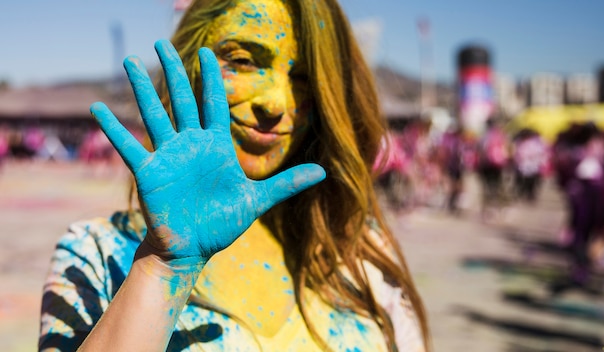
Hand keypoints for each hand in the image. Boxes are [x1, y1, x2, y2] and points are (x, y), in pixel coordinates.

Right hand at [90, 40, 324, 262]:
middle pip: (182, 100)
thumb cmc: (222, 223)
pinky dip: (115, 129)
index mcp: (216, 146)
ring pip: (154, 114)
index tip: (209, 52)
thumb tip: (324, 172)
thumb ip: (287, 183)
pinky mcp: (149, 172)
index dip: (212, 78)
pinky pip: (130, 146)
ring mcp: (168, 156)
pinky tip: (99, 109)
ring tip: (132, 62)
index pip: (215, 104)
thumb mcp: (257, 199)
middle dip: (174, 71)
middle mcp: (191, 145)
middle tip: (162, 43)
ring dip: (143, 89)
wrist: (194, 248)